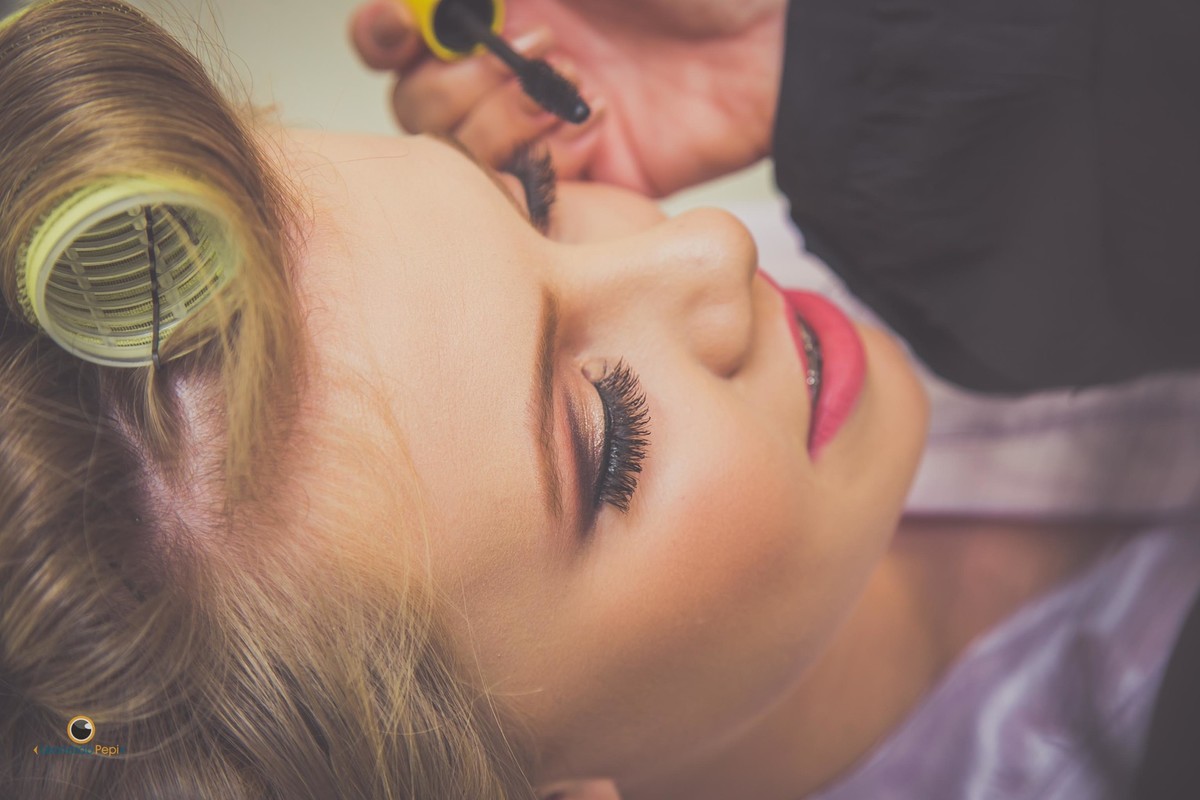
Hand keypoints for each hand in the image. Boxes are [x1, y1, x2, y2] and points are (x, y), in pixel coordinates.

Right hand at [349, 0, 785, 196]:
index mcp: (501, 0)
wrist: (781, 38)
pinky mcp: (584, 178)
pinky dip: (546, 160)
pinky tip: (595, 122)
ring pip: (460, 155)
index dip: (384, 33)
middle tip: (528, 48)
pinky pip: (525, 194)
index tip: (402, 28)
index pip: (397, 31)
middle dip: (456, 80)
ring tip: (571, 84)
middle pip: (416, 100)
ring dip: (500, 119)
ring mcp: (541, 124)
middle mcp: (509, 63)